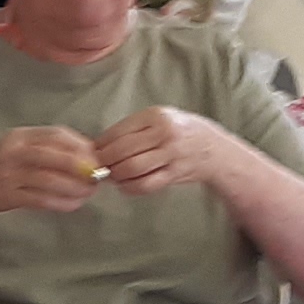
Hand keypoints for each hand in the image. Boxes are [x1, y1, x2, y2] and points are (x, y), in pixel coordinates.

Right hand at [0, 126, 102, 217]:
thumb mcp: (17, 147)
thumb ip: (46, 148)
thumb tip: (85, 155)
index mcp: (20, 136)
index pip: (56, 134)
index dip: (80, 145)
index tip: (95, 156)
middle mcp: (14, 152)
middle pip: (54, 156)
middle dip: (81, 167)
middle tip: (96, 176)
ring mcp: (9, 174)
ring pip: (49, 179)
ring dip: (74, 187)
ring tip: (88, 192)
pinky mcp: (8, 195)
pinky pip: (39, 199)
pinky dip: (60, 203)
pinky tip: (73, 205)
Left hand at [91, 106, 256, 196]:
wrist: (212, 147)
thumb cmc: (178, 132)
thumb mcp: (158, 119)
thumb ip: (132, 130)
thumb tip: (98, 146)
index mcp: (155, 116)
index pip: (118, 132)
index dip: (100, 146)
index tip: (92, 153)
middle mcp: (164, 133)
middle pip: (122, 151)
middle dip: (105, 163)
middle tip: (99, 168)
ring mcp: (172, 154)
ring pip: (132, 169)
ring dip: (116, 176)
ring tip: (112, 177)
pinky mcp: (176, 173)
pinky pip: (146, 184)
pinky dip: (130, 188)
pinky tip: (125, 186)